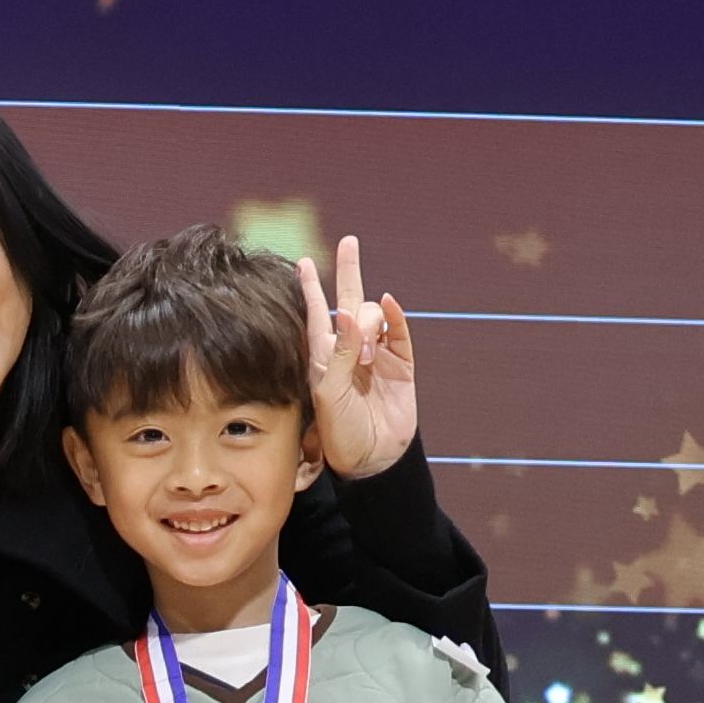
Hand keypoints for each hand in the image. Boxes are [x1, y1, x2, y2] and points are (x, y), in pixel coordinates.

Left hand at [297, 232, 420, 478]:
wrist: (373, 460)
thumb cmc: (340, 432)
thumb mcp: (330, 394)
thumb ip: (340, 353)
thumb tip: (348, 313)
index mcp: (324, 357)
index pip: (316, 315)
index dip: (310, 289)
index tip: (302, 262)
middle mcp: (349, 351)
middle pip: (348, 301)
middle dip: (348, 272)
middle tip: (349, 242)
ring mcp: (377, 356)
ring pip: (373, 316)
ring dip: (368, 324)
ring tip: (367, 356)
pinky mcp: (401, 365)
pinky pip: (400, 333)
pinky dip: (395, 317)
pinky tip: (388, 304)